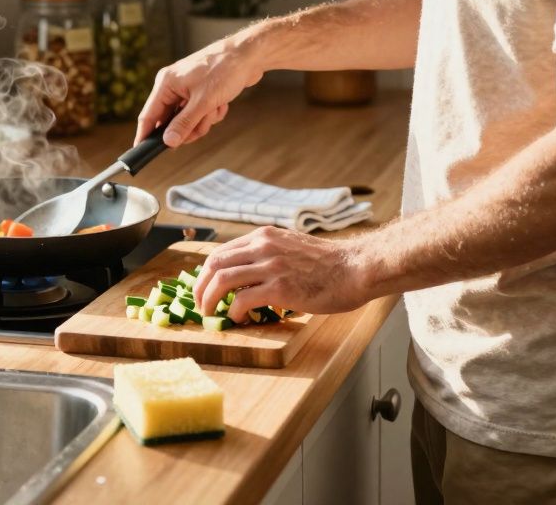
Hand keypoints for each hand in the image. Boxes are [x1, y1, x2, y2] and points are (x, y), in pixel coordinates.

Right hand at [135, 35, 263, 148]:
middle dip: (189, 126)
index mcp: (166, 83)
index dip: (145, 135)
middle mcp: (174, 86)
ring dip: (204, 120)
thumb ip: (184, 123)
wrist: (249, 56)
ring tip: (216, 107)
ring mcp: (187, 90)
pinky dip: (212, 113)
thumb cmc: (224, 69)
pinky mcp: (201, 93)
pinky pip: (201, 114)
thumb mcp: (203, 102)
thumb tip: (168, 142)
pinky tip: (222, 103)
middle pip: (171, 121)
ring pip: (188, 121)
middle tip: (202, 124)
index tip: (142, 151)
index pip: (149, 115)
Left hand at [191, 226, 371, 321]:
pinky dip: (234, 311)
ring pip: (222, 280)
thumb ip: (269, 254)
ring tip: (210, 313)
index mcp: (264, 236)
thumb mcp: (291, 247)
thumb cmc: (328, 264)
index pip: (221, 251)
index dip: (207, 273)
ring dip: (210, 299)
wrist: (355, 268)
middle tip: (200, 304)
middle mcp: (263, 246)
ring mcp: (271, 266)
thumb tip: (248, 274)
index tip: (204, 287)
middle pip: (215, 264)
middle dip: (201, 286)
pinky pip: (243, 300)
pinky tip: (238, 318)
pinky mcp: (280, 287)